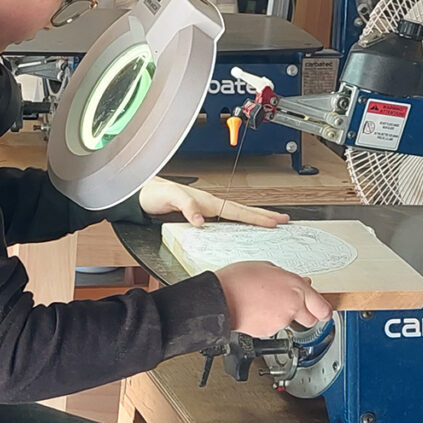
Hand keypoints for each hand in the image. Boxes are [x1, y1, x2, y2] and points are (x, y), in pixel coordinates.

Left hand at [138, 178, 288, 227]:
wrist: (139, 195)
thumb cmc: (152, 193)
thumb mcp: (169, 197)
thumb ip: (185, 206)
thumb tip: (200, 219)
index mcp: (206, 200)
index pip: (236, 210)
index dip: (256, 216)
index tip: (275, 220)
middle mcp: (208, 204)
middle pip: (241, 211)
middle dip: (263, 216)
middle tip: (283, 220)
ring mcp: (204, 209)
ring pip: (234, 214)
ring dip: (253, 219)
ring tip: (270, 223)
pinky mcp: (197, 214)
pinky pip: (223, 220)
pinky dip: (237, 223)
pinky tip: (241, 229)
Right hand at [216, 261, 332, 336]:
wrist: (220, 298)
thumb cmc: (238, 280)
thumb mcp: (265, 267)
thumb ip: (287, 277)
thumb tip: (299, 283)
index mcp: (295, 286)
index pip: (322, 307)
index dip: (323, 310)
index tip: (322, 310)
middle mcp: (292, 305)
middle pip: (312, 320)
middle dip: (305, 314)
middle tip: (293, 305)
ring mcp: (281, 321)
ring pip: (290, 322)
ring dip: (282, 315)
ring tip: (264, 302)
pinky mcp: (270, 332)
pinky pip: (274, 327)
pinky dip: (268, 320)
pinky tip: (257, 310)